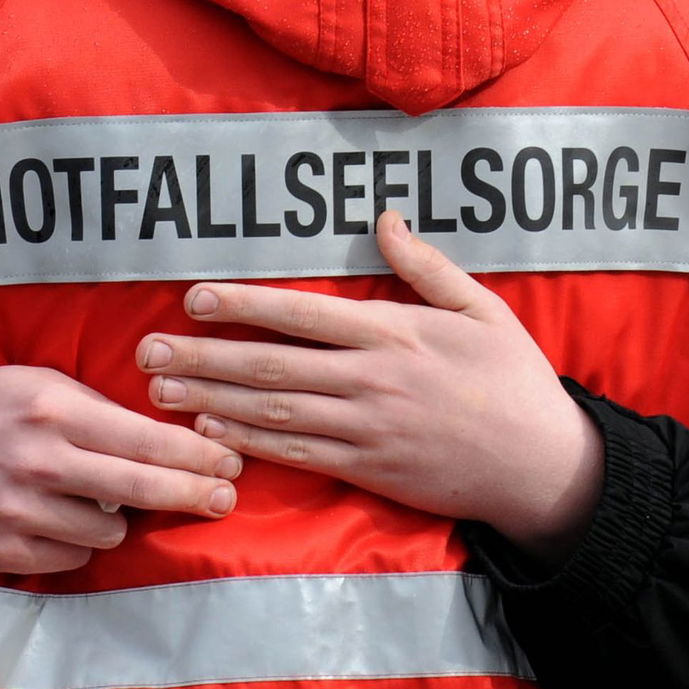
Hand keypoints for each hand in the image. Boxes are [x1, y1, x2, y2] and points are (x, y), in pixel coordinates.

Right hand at [0, 365, 241, 576]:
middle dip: (194, 494)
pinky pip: (75, 556)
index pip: (146, 439)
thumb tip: (167, 434)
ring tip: (95, 494)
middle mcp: (39, 461)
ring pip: (110, 529)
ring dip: (118, 516)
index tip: (229, 462)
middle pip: (142, 489)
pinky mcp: (4, 550)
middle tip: (225, 497)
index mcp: (53, 410)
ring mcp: (20, 511)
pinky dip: (79, 540)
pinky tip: (60, 516)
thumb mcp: (37, 382)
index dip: (196, 455)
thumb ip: (98, 406)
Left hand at [137, 210, 602, 559]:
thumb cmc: (513, 381)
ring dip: (211, 400)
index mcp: (395, 333)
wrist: (541, 466)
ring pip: (274, 412)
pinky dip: (250, 443)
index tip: (193, 299)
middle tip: (147, 351)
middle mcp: (372, 381)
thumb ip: (426, 266)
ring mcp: (366, 430)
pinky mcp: (368, 470)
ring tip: (160, 391)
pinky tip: (211, 433)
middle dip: (203, 357)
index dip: (242, 307)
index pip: (302, 316)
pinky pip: (297, 455)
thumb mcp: (482, 309)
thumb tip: (385, 218)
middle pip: (271, 365)